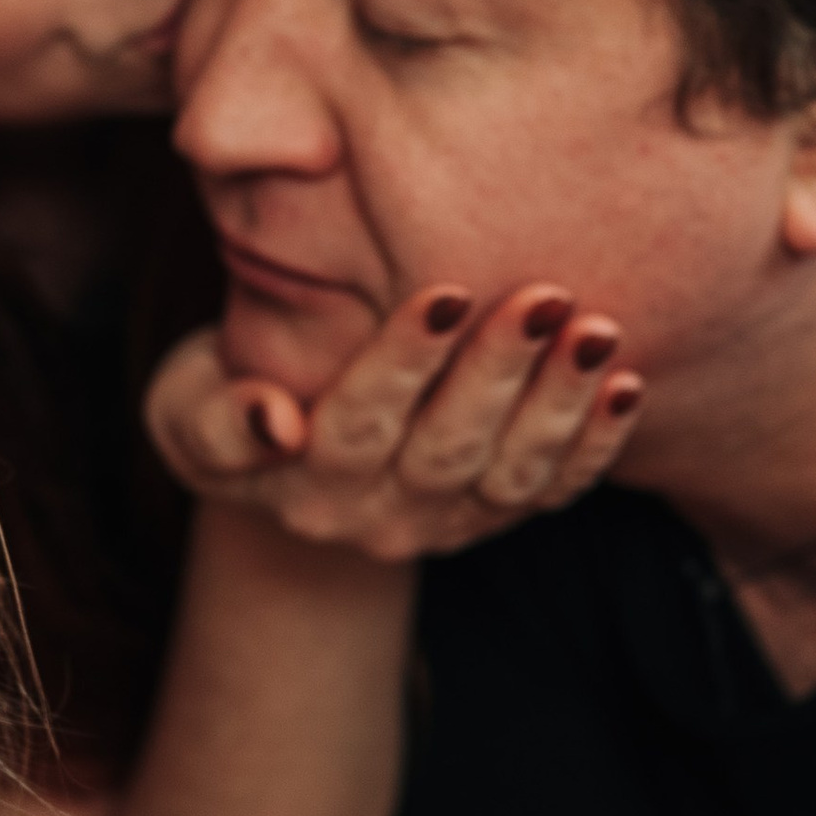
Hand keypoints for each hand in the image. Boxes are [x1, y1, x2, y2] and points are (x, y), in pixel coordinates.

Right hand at [145, 282, 643, 561]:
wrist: (284, 457)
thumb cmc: (226, 401)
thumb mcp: (187, 411)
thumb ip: (216, 421)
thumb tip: (271, 423)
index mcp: (307, 486)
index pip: (359, 424)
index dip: (403, 363)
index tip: (444, 292)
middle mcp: (382, 516)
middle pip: (448, 450)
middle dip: (499, 373)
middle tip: (544, 295)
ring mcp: (448, 523)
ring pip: (513, 474)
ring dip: (560, 404)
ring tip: (597, 330)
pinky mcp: (498, 515)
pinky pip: (556, 491)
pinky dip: (597, 443)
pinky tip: (628, 385)